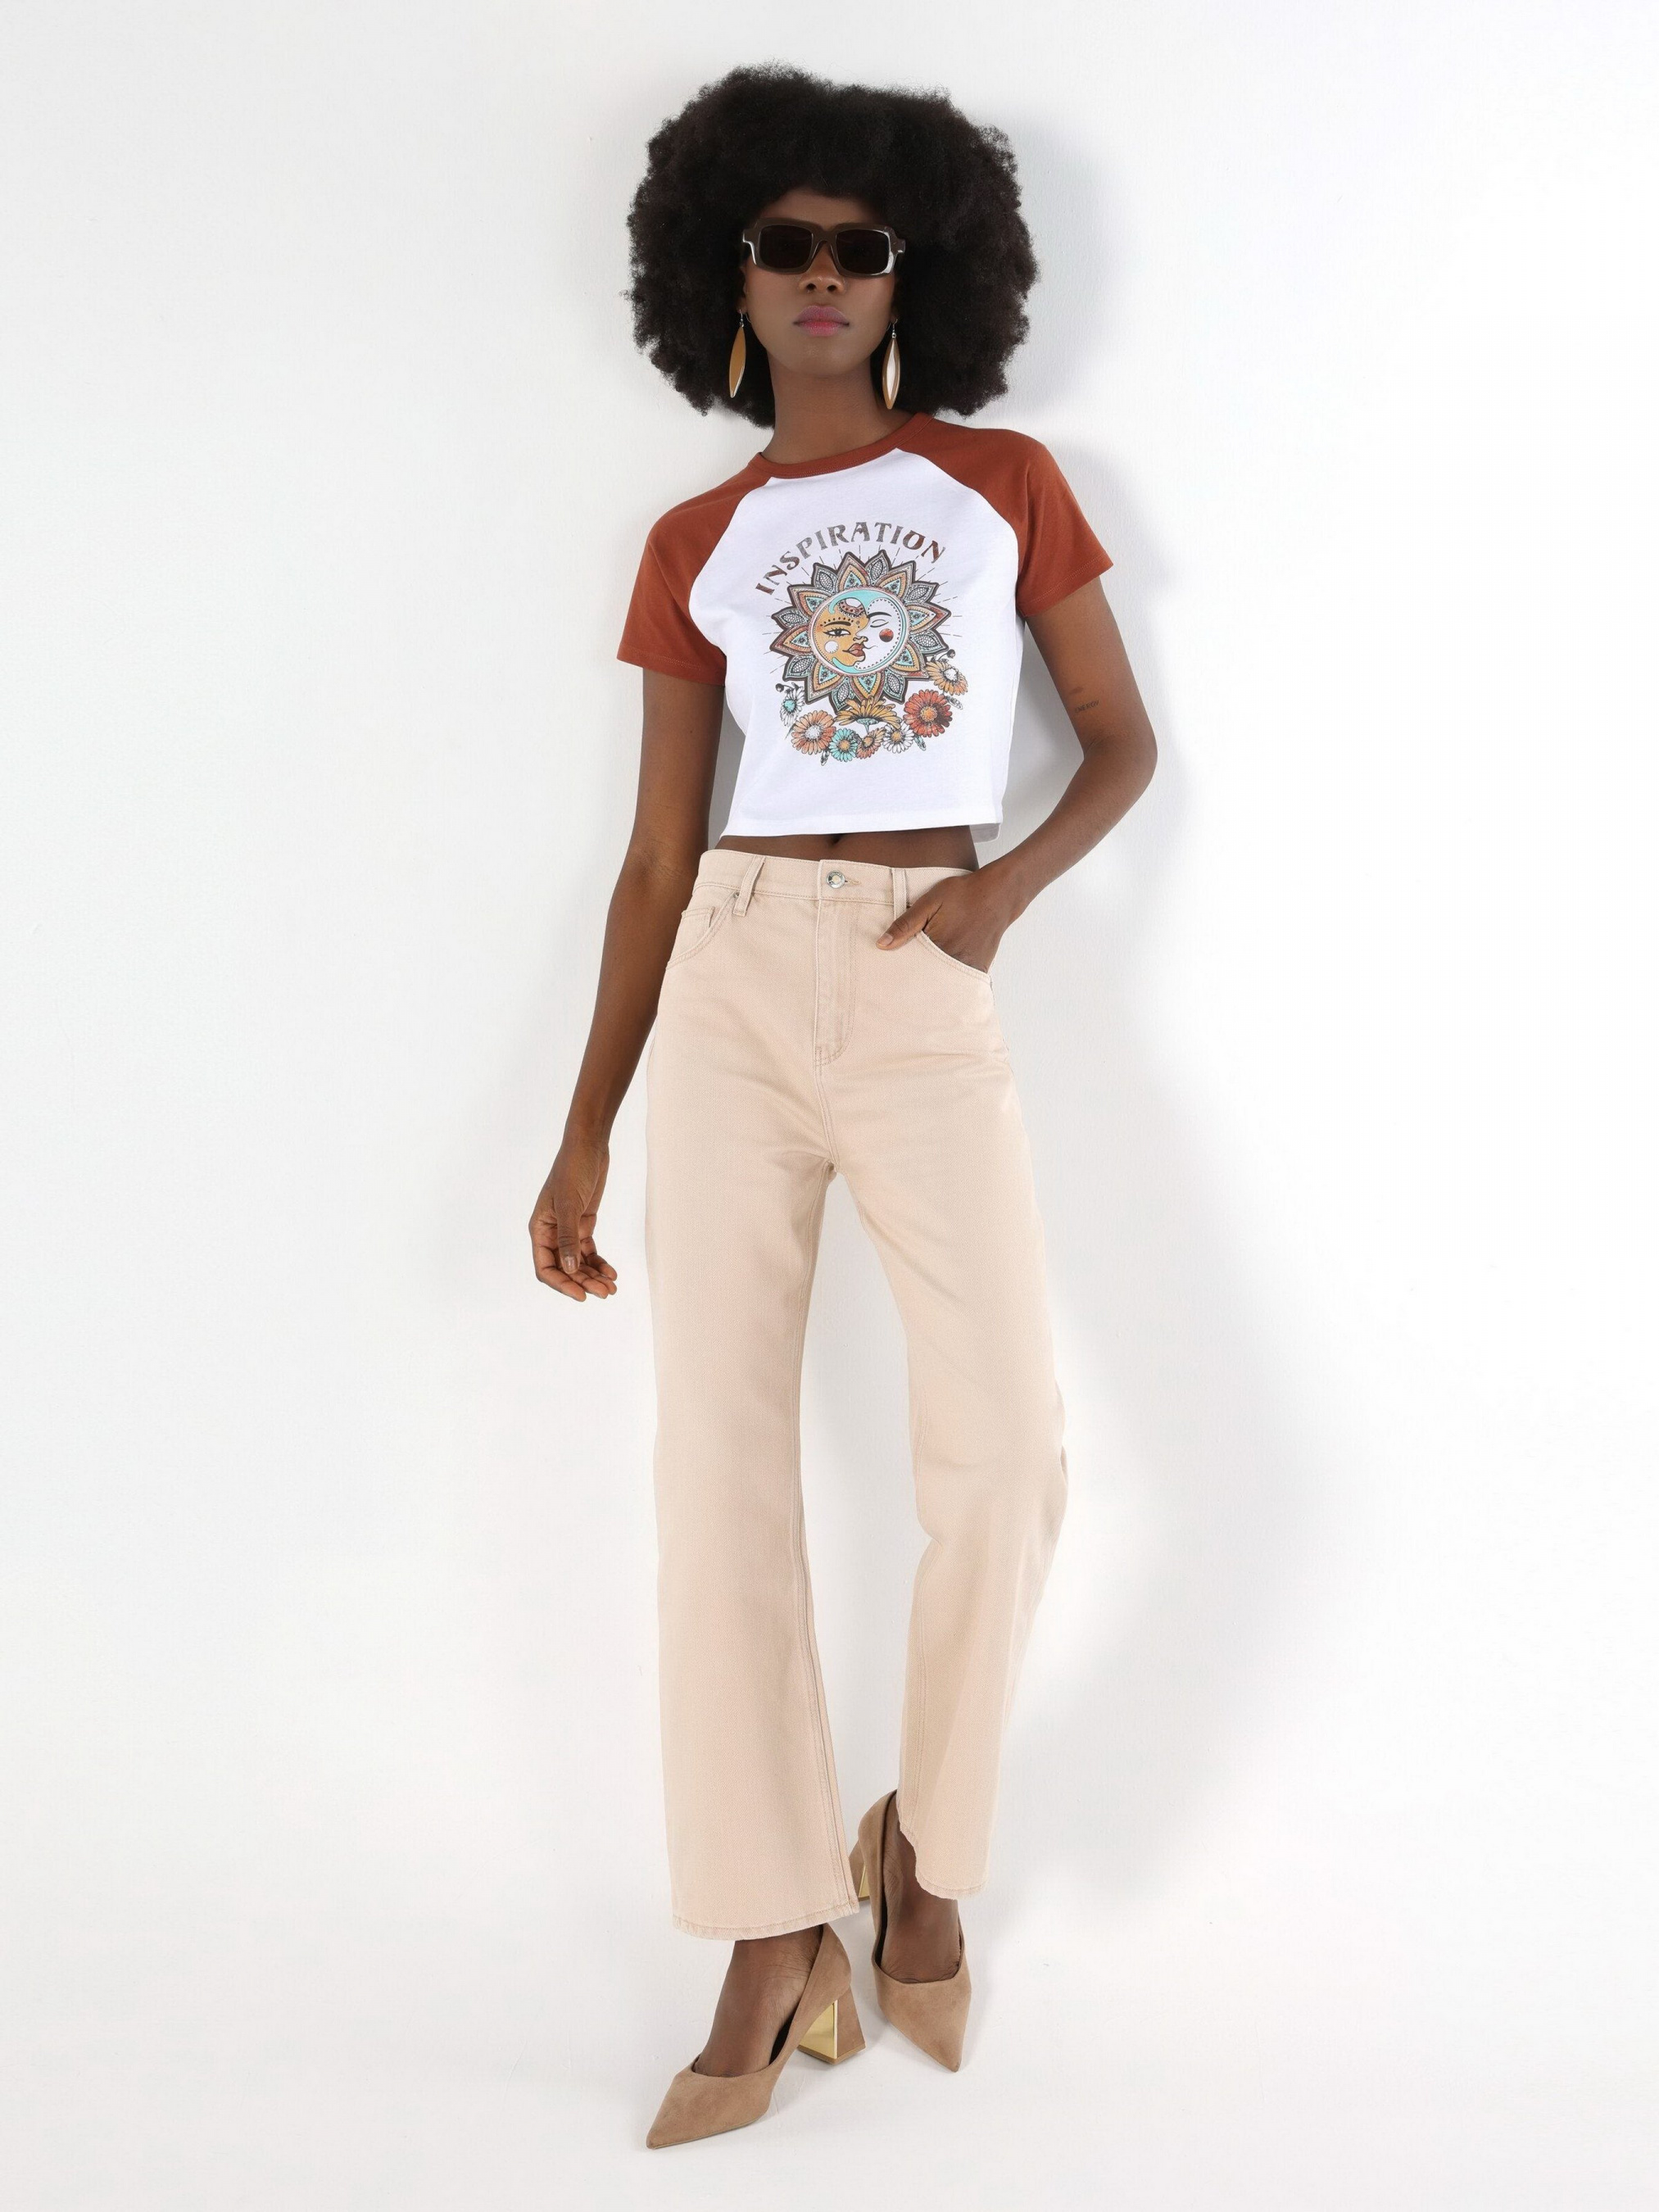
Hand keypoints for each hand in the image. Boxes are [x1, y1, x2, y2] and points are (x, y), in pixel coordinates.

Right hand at [529, 1131, 618, 1300]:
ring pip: (578, 1262)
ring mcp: (568, 1229)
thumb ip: (568, 1237)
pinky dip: (599, 1263)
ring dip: (593, 1276)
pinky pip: (588, 1251)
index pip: (545, 1267)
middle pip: (565, 1268)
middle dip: (584, 1282)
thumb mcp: (569, 1203)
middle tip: (605, 1293)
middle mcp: (551, 1233)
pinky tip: (611, 1272)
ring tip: (611, 1287)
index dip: (562, 1284)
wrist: (589, 1147)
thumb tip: (568, 1268)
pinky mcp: (583, 1224)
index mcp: (540, 1229)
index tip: (581, 1295)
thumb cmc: (572, 1169)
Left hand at [876, 871, 1013, 972]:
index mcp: (937, 947)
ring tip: (921, 984)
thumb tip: (882, 945)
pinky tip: (942, 976)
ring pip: (944, 983)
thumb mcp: (929, 902)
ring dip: (934, 983)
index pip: (910, 969)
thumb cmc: (963, 894)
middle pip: (927, 980)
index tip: (889, 977)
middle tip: (901, 986)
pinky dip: (951, 980)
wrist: (998, 894)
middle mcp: (953, 961)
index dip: (899, 972)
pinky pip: (961, 980)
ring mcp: (968, 966)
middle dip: (915, 982)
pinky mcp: (980, 966)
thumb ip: (905, 924)